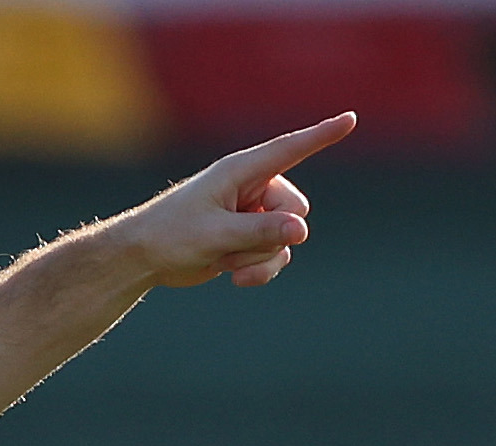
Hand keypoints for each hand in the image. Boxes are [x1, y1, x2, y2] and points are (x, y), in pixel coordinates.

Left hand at [114, 113, 357, 289]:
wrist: (145, 259)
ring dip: (259, 257)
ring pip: (287, 238)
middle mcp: (253, 188)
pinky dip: (260, 269)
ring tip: (224, 260)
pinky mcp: (251, 238)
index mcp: (241, 171)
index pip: (290, 149)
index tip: (351, 118)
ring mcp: (254, 214)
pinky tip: (233, 276)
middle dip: (272, 236)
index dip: (322, 135)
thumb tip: (301, 232)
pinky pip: (278, 256)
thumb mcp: (216, 235)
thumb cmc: (170, 235)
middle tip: (233, 245)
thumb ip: (259, 232)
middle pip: (296, 210)